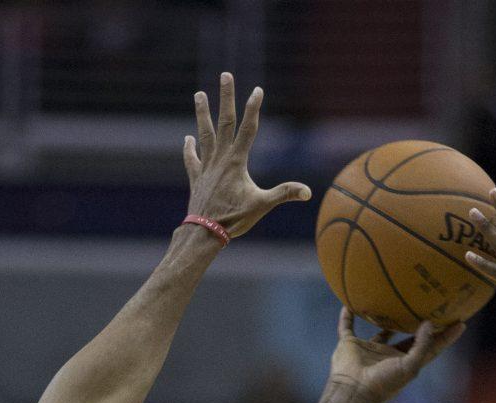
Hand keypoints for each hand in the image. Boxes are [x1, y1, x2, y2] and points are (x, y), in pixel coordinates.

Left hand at [184, 73, 310, 237]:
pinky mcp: (197, 179)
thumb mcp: (262, 206)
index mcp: (236, 162)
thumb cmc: (233, 220)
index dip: (253, 108)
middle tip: (225, 75)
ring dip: (202, 114)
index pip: (248, 129)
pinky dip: (189, 149)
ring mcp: (206, 167)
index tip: (257, 90)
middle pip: (224, 122)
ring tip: (199, 94)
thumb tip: (307, 192)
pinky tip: (188, 138)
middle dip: (226, 97)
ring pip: (204, 134)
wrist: (204, 233)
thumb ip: (284, 194)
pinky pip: (192, 160)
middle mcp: (220, 159)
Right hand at [329, 309, 464, 402]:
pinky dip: (347, 316)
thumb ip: (422, 346)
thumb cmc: (383, 383)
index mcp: (405, 362)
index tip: (461, 322)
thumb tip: (429, 323)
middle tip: (433, 304)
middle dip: (420, 323)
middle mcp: (389, 355)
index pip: (430, 347)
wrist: (353, 391)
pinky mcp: (350, 345)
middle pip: (407, 336)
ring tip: (396, 299)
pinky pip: (348, 326)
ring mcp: (369, 349)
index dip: (446, 336)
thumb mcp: (409, 366)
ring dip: (386, 318)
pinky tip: (349, 303)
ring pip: (380, 329)